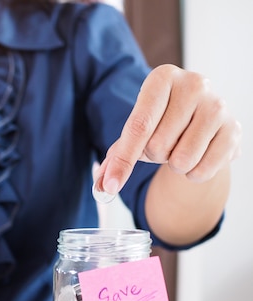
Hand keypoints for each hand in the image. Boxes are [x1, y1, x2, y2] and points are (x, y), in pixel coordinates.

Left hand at [96, 64, 240, 194]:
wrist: (200, 122)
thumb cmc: (161, 124)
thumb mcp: (135, 133)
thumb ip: (115, 158)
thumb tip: (101, 185)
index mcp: (162, 78)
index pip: (138, 126)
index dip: (123, 161)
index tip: (110, 186)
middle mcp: (194, 84)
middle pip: (158, 145)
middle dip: (154, 155)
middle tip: (164, 142)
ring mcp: (218, 105)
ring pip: (182, 159)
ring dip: (175, 165)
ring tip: (181, 147)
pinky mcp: (234, 128)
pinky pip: (204, 169)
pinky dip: (194, 174)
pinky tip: (198, 156)